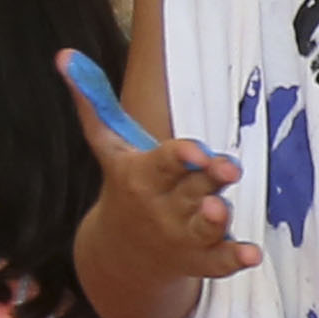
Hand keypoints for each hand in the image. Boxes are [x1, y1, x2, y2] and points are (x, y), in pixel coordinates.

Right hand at [79, 69, 258, 284]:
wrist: (120, 254)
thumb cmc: (126, 185)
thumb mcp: (109, 148)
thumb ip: (94, 104)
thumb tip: (65, 55)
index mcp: (143, 177)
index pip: (163, 162)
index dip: (179, 155)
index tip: (194, 150)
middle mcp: (163, 207)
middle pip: (191, 190)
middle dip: (209, 180)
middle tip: (228, 170)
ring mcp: (182, 236)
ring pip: (202, 228)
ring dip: (214, 222)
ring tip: (221, 212)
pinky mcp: (201, 259)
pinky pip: (219, 262)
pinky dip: (235, 259)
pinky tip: (253, 255)